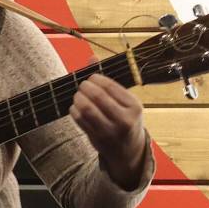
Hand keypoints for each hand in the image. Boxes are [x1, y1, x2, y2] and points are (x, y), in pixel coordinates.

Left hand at [68, 74, 146, 190]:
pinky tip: (75, 107)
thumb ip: (109, 80)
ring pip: (87, 109)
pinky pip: (80, 121)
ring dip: (78, 98)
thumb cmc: (125, 118)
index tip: (90, 78)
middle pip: (97, 96)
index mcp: (134, 106)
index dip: (95, 79)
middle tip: (81, 85)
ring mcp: (110, 131)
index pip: (110, 86)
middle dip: (85, 87)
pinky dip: (74, 111)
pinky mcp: (98, 139)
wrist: (128, 150)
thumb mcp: (125, 101)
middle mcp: (125, 120)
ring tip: (77, 95)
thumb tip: (92, 57)